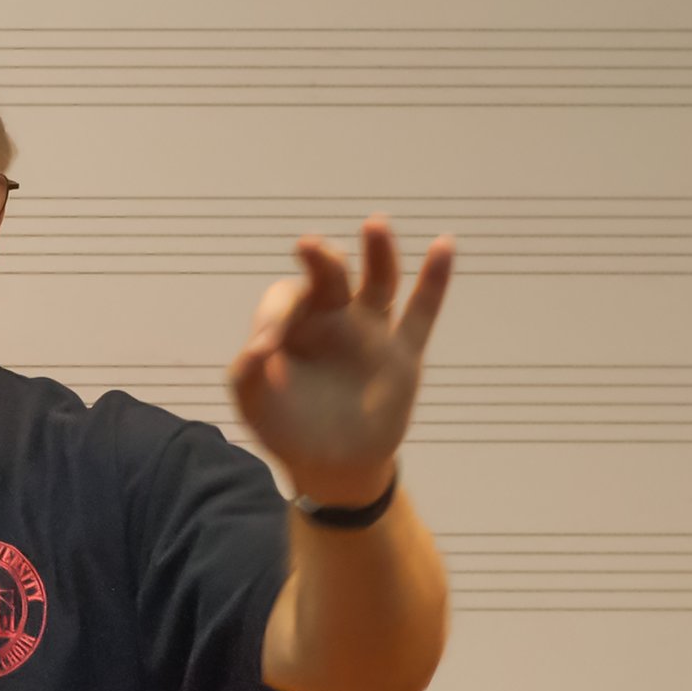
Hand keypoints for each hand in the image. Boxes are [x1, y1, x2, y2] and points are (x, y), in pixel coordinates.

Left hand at [230, 216, 453, 504]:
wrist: (331, 466)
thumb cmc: (286, 427)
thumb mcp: (254, 404)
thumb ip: (246, 376)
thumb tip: (256, 348)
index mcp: (294, 322)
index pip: (286, 298)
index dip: (276, 314)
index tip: (265, 347)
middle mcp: (333, 316)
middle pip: (332, 275)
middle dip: (322, 260)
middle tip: (311, 247)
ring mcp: (371, 332)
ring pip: (379, 282)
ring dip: (379, 252)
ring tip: (375, 224)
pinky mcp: (403, 355)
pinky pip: (422, 313)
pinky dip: (435, 280)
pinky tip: (445, 244)